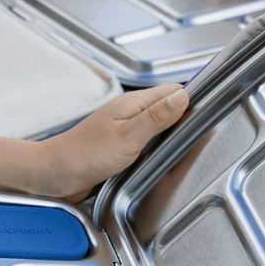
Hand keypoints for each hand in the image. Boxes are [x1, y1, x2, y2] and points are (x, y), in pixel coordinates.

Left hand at [38, 84, 190, 202]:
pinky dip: (157, 148)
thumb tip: (183, 97)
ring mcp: (125, 129)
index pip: (172, 91)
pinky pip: (147, 142)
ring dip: (171, 134)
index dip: (191, 99)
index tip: (208, 110)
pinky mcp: (121, 147)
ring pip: (158, 126)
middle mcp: (130, 113)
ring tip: (184, 144)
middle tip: (201, 131)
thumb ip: (156, 117)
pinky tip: (161, 157)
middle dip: (184, 118)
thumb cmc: (84, 155)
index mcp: (133, 104)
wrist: (56, 174)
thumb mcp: (128, 136)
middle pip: (168, 108)